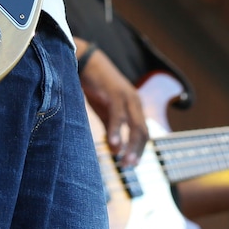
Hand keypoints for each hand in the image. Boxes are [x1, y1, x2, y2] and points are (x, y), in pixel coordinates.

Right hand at [78, 45, 147, 164]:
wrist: (85, 61)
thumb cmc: (96, 86)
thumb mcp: (105, 111)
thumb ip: (111, 129)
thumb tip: (116, 151)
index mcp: (134, 106)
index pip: (143, 133)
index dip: (139, 150)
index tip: (130, 165)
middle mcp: (135, 101)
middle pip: (143, 132)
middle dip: (137, 151)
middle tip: (128, 167)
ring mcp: (127, 96)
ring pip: (136, 126)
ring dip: (131, 145)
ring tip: (123, 161)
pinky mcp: (115, 93)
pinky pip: (119, 115)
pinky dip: (116, 131)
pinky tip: (112, 144)